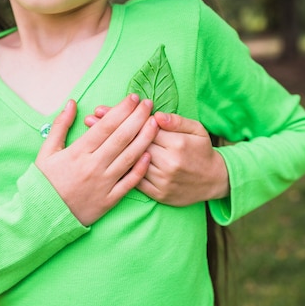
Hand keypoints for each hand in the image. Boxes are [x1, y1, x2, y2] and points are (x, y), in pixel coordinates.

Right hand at [36, 95, 158, 225]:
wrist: (42, 216)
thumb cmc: (44, 182)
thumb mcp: (47, 151)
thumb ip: (60, 125)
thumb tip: (72, 102)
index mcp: (78, 152)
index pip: (106, 126)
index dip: (122, 110)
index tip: (134, 98)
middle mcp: (93, 166)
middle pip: (121, 138)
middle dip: (138, 118)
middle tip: (149, 104)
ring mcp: (103, 183)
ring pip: (129, 157)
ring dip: (145, 139)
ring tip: (156, 123)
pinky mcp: (109, 200)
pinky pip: (129, 183)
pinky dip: (140, 169)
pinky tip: (150, 155)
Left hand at [85, 107, 228, 205]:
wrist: (214, 181)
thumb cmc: (202, 151)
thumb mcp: (197, 130)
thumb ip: (177, 121)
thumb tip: (156, 115)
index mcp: (177, 144)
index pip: (144, 127)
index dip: (122, 118)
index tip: (103, 109)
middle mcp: (168, 163)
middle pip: (133, 143)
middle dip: (110, 131)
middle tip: (90, 119)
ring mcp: (163, 181)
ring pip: (132, 163)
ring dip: (110, 151)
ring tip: (91, 139)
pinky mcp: (159, 195)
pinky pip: (136, 182)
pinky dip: (121, 172)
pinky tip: (106, 163)